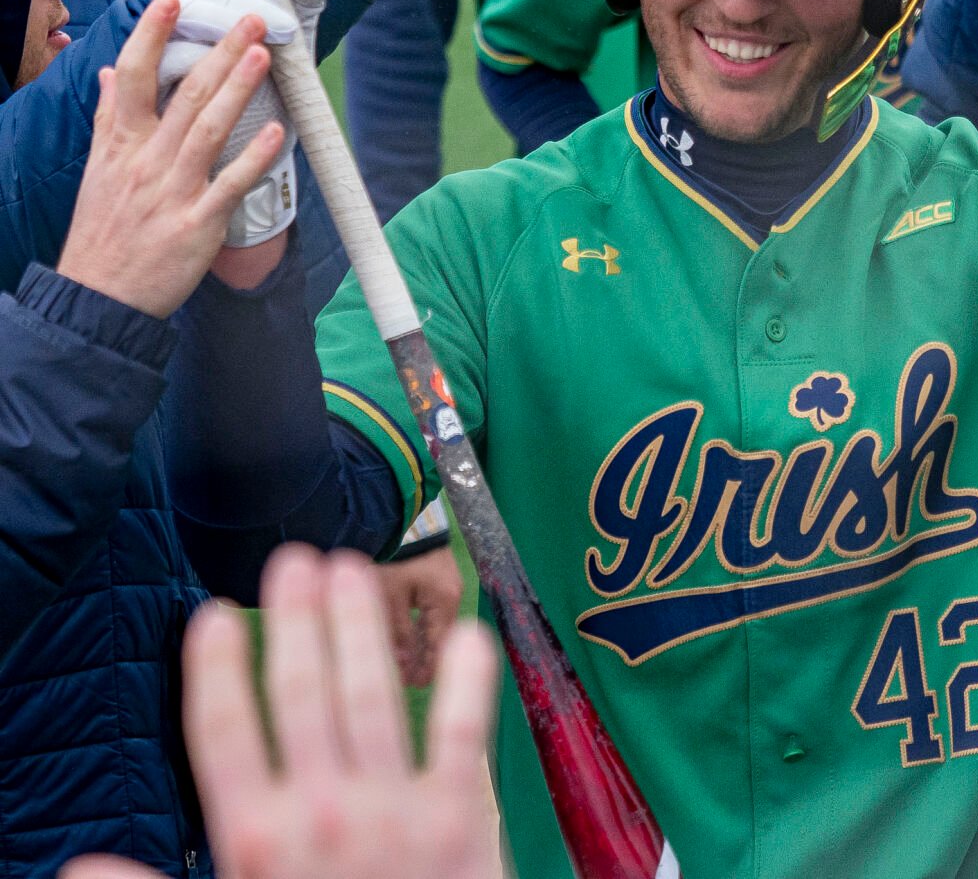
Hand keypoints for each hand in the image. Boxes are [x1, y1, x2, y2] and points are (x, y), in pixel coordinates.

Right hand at [55, 0, 284, 318]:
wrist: (98, 295)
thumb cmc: (104, 231)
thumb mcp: (97, 169)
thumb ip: (109, 118)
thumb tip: (111, 73)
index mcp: (120, 143)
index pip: (134, 76)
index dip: (152, 34)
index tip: (172, 0)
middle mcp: (146, 160)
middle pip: (185, 94)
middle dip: (219, 52)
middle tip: (250, 20)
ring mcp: (173, 190)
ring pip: (209, 129)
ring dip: (239, 89)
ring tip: (263, 56)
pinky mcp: (197, 223)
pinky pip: (230, 184)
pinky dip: (253, 157)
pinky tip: (275, 131)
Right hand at [61, 547, 502, 878]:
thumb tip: (77, 872)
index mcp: (256, 841)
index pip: (224, 734)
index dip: (215, 669)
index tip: (215, 614)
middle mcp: (323, 811)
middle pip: (301, 693)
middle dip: (295, 620)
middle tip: (294, 561)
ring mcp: (396, 808)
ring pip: (371, 695)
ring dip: (360, 626)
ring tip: (354, 569)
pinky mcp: (463, 816)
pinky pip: (464, 732)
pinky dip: (468, 678)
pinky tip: (469, 631)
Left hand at [377, 547, 463, 687]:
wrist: (392, 510)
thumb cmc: (390, 553)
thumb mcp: (388, 595)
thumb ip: (396, 632)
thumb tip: (400, 667)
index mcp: (446, 598)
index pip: (442, 644)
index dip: (429, 668)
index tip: (414, 687)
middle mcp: (451, 591)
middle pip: (439, 634)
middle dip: (423, 657)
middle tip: (406, 681)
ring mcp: (443, 580)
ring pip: (431, 621)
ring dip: (417, 641)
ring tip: (403, 662)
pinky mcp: (430, 572)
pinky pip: (425, 607)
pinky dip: (415, 624)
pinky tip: (403, 635)